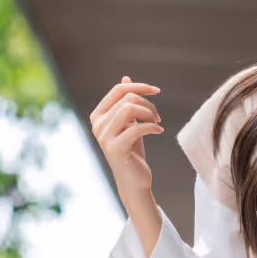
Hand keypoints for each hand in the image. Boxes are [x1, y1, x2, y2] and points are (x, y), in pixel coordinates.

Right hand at [90, 76, 162, 194]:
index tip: (157, 91)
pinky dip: (152, 127)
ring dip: (149, 113)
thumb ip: (125, 102)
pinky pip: (136, 128)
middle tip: (158, 116)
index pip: (118, 90)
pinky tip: (159, 131)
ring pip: (130, 109)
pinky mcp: (114, 148)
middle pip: (127, 98)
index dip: (139, 86)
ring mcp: (104, 136)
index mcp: (98, 115)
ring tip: (157, 122)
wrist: (134, 180)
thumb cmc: (132, 150)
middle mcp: (97, 124)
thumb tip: (125, 77)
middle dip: (148, 104)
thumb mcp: (130, 122)